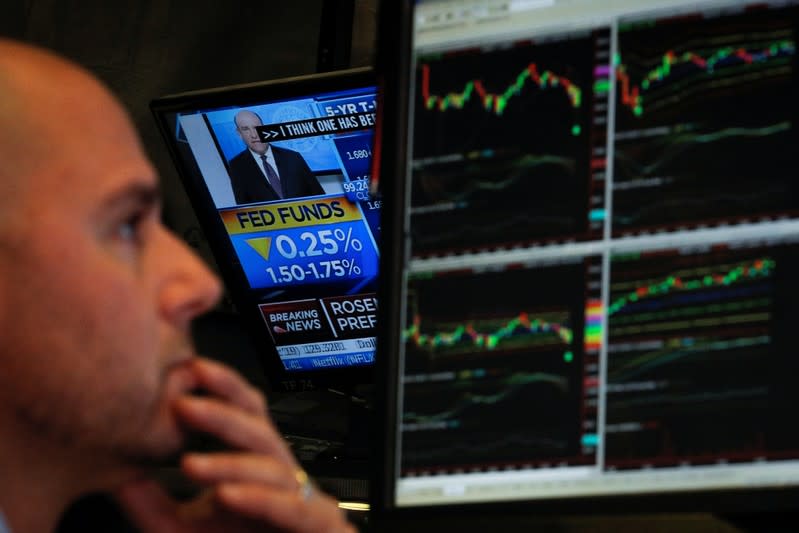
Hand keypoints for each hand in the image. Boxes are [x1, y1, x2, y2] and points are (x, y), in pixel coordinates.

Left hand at [115, 357, 355, 532]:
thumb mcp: (179, 527)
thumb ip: (149, 503)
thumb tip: (114, 474)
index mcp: (253, 461)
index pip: (243, 410)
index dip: (222, 386)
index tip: (188, 370)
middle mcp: (278, 472)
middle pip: (258, 428)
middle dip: (222, 413)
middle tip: (183, 406)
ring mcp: (300, 498)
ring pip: (270, 467)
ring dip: (229, 462)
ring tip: (190, 463)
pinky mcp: (315, 524)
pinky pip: (289, 507)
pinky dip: (258, 498)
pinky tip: (227, 495)